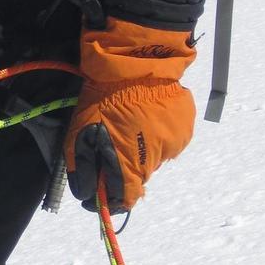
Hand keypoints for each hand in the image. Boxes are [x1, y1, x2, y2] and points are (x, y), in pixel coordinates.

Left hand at [65, 18, 195, 212]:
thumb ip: (85, 169)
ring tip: (128, 124)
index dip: (112, 200)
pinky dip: (154, 134)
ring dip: (139, 149)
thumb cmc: (102, 99)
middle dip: (123, 168)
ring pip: (153, 158)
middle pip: (138, 177)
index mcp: (131, 164)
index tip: (101, 196)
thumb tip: (87, 195)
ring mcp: (174, 143)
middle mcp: (157, 160)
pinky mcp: (184, 127)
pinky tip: (144, 116)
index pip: (126, 198)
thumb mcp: (79, 133)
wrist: (135, 64)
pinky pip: (166, 140)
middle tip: (109, 143)